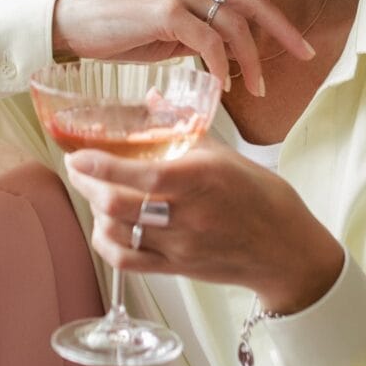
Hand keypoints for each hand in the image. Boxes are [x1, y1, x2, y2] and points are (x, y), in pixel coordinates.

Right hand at [51, 0, 325, 91]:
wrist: (76, 25)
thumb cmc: (120, 29)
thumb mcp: (168, 28)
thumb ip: (198, 31)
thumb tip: (224, 53)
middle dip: (283, 26)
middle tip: (305, 52)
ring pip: (234, 23)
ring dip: (250, 60)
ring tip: (257, 89)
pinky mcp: (165, 12)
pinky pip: (208, 41)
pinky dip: (221, 65)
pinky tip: (223, 84)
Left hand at [64, 139, 343, 312]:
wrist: (286, 250)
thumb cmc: (260, 197)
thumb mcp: (227, 154)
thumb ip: (185, 126)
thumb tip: (152, 96)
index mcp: (203, 178)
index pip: (143, 173)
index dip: (102, 165)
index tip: (78, 154)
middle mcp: (189, 214)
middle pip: (118, 205)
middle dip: (88, 184)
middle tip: (79, 168)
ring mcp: (181, 246)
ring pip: (117, 232)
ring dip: (95, 210)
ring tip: (95, 192)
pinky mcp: (178, 269)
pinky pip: (128, 261)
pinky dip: (106, 243)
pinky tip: (105, 226)